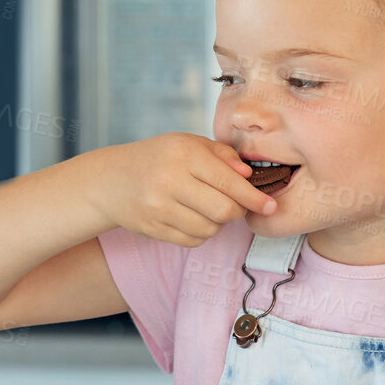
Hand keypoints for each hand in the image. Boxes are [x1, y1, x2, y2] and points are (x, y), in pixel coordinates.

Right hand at [84, 132, 274, 246]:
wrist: (113, 180)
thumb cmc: (158, 158)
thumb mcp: (188, 144)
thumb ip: (222, 155)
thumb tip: (248, 176)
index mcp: (183, 154)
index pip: (229, 181)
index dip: (254, 197)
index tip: (271, 207)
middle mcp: (169, 180)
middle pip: (224, 210)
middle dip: (237, 211)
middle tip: (236, 205)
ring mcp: (159, 207)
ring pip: (210, 229)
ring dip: (217, 223)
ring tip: (207, 207)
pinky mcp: (154, 228)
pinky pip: (193, 240)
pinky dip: (200, 233)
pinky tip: (192, 217)